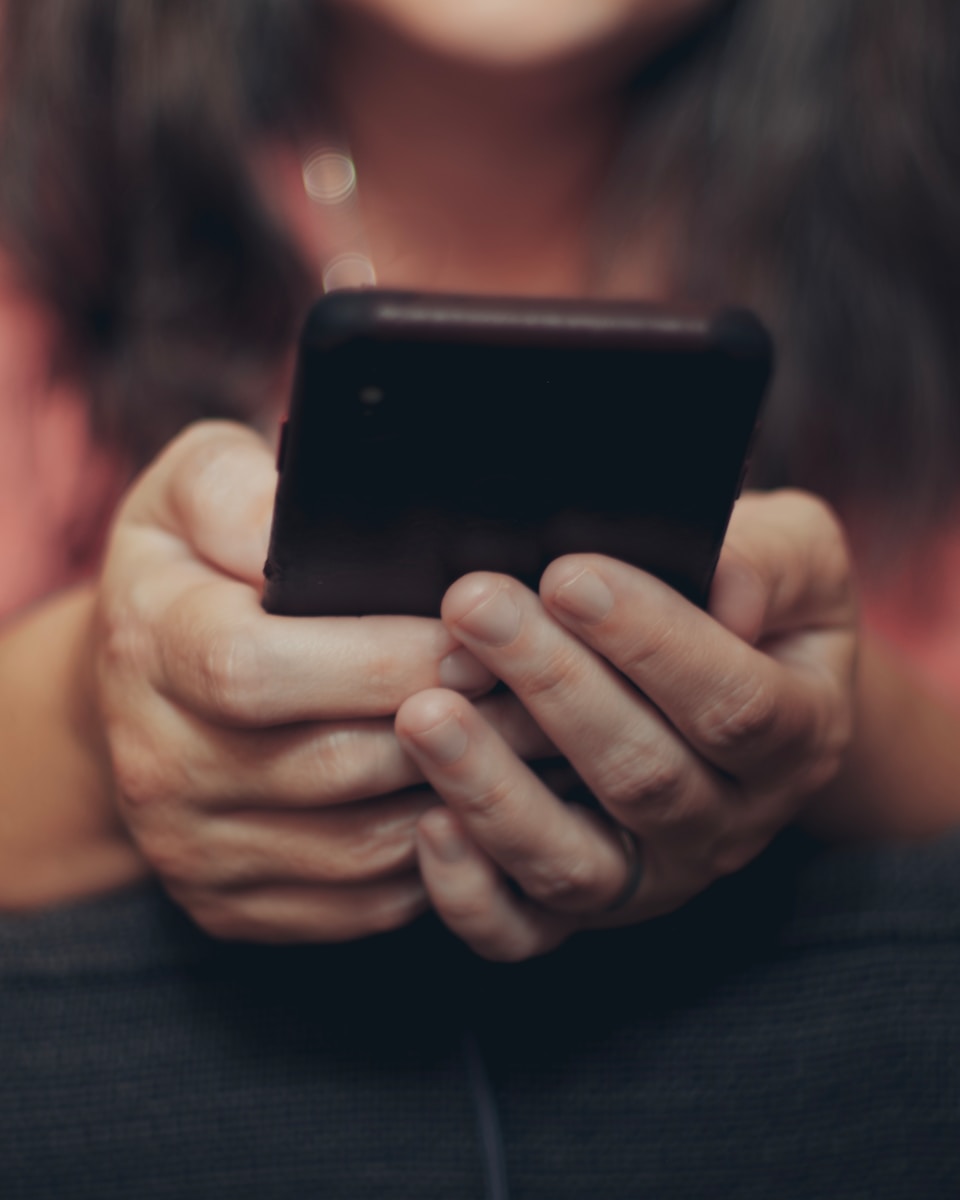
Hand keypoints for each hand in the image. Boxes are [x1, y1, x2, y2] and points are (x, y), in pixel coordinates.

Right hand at [94, 421, 549, 941]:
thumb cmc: (189, 567)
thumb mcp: (194, 490)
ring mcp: (192, 848)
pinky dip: (438, 862)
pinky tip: (491, 811)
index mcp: (148, 646)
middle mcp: (158, 762)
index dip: (380, 658)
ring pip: (360, 847)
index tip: (475, 642)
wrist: (134, 681)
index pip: (259, 669)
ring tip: (542, 754)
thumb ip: (240, 490)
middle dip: (457, 728)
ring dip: (464, 802)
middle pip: (331, 764)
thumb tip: (307, 525)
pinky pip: (358, 902)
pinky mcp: (231, 904)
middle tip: (548, 697)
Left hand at [395, 491, 856, 959]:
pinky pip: (524, 930)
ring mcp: (653, 876)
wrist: (741, 696)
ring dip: (493, 790)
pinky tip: (429, 823)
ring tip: (425, 713)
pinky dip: (471, 892)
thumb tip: (724, 585)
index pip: (734, 702)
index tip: (568, 576)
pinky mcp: (584, 907)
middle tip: (474, 606)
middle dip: (551, 686)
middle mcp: (730, 824)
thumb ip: (774, 563)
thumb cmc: (759, 609)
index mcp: (798, 737)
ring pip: (576, 864)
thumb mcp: (800, 558)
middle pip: (643, 776)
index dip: (652, 641)